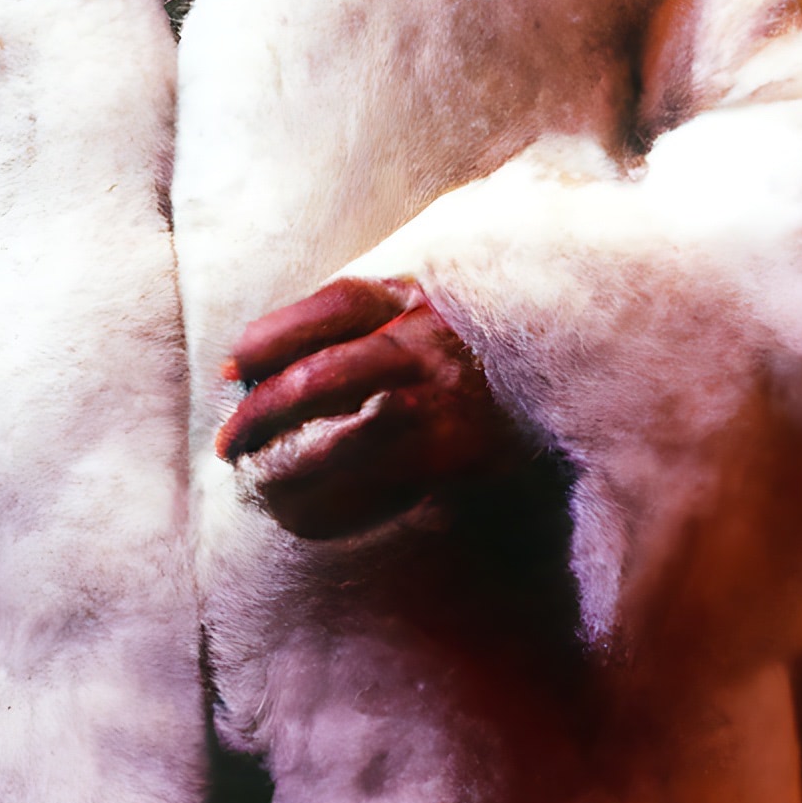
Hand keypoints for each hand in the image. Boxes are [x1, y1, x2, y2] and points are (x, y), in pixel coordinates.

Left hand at [217, 276, 520, 539]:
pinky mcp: (464, 455)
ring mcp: (448, 402)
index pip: (330, 307)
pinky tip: (300, 508)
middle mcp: (429, 344)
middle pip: (322, 376)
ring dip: (287, 463)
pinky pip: (384, 484)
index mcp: (415, 295)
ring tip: (252, 478)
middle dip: (263, 413)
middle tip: (227, 441)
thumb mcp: (423, 300)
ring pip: (345, 435)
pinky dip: (333, 500)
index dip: (269, 337)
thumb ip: (358, 315)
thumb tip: (251, 362)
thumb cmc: (474, 337)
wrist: (574, 369)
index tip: (231, 367)